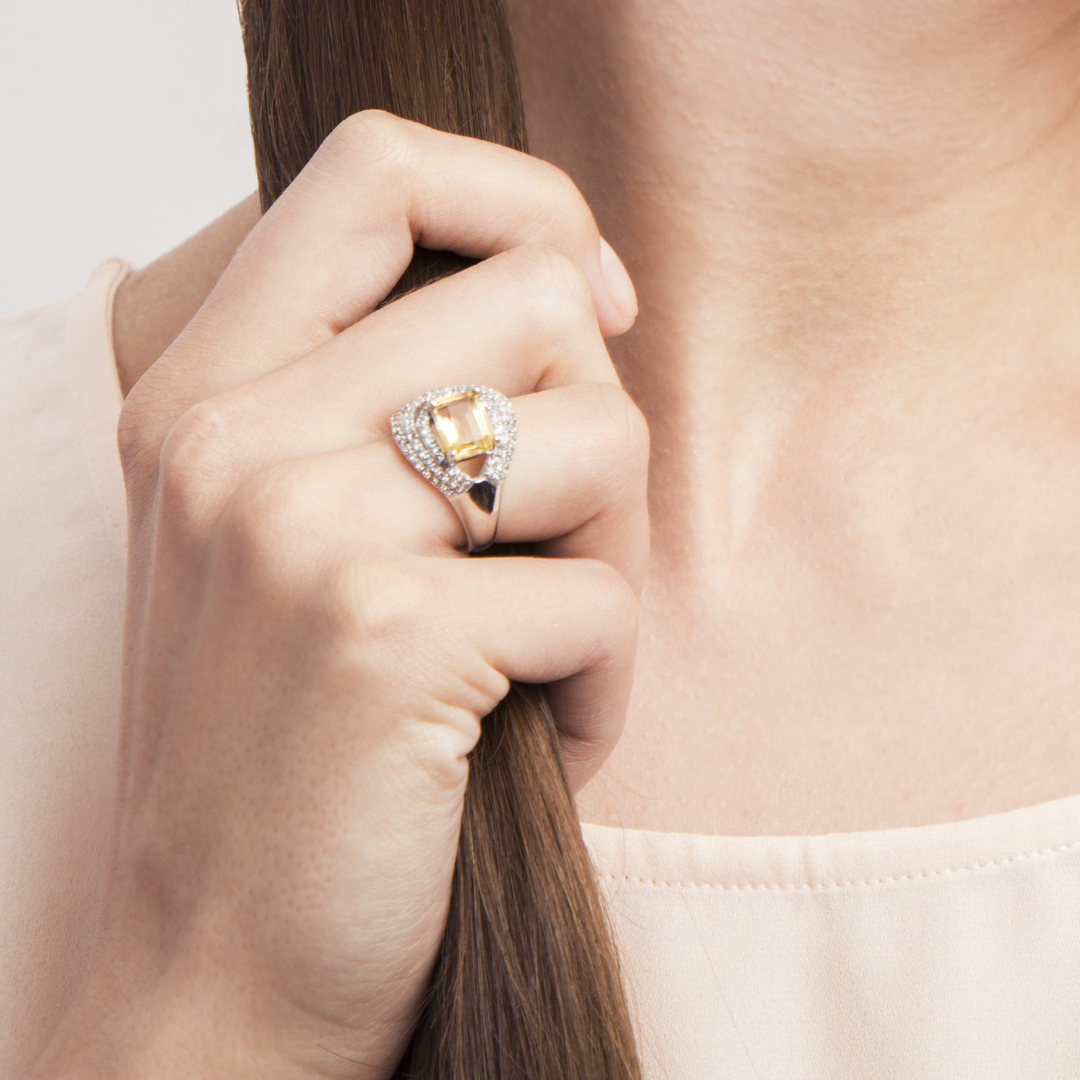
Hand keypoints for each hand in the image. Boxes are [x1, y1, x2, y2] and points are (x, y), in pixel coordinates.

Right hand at [35, 113, 646, 1079]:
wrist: (214, 967)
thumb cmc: (284, 751)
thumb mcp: (290, 542)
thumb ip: (390, 400)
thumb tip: (580, 302)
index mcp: (206, 392)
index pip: (378, 168)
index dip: (524, 209)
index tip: (593, 316)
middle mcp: (234, 438)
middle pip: (540, 301)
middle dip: (601, 426)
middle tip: (565, 546)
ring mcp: (298, 530)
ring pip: (601, 437)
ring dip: (617, 554)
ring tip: (553, 651)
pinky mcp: (385, 639)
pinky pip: (603, 598)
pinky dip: (609, 679)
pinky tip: (545, 738)